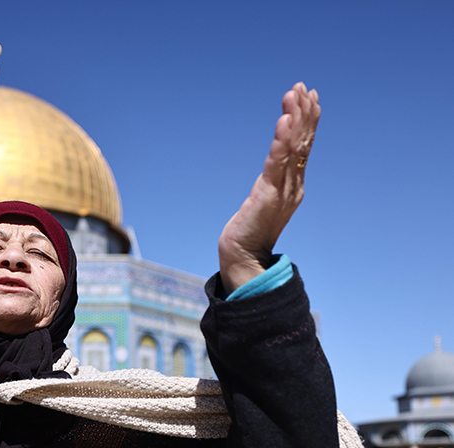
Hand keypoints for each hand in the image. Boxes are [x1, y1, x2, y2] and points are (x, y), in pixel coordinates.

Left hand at [218, 83, 319, 293]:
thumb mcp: (266, 198)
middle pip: (303, 141)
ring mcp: (284, 188)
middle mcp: (294, 183)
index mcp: (293, 183)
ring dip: (295, 118)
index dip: (308, 120)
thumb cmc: (251, 229)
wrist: (244, 254)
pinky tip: (285, 120)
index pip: (304, 145)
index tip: (309, 96)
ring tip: (295, 94)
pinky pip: (277, 161)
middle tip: (304, 87)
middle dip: (304, 112)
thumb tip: (275, 166)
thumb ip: (273, 181)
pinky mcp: (269, 193)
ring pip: (294, 147)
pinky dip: (282, 140)